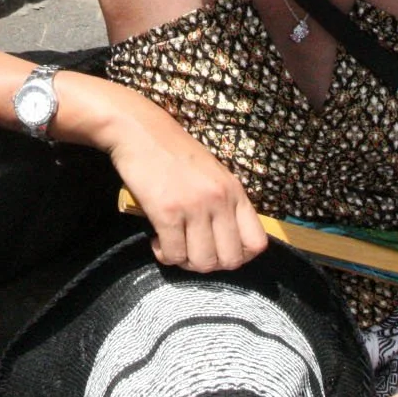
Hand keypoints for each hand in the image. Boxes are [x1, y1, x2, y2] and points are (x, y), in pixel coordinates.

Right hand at [104, 108, 266, 271]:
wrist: (140, 132)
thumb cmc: (175, 153)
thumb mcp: (214, 174)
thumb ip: (225, 203)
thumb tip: (227, 241)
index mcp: (235, 191)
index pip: (257, 243)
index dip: (240, 256)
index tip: (219, 251)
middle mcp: (220, 201)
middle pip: (230, 260)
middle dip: (210, 264)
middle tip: (192, 252)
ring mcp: (194, 207)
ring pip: (201, 262)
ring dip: (185, 262)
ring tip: (174, 246)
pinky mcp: (166, 212)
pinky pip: (173, 254)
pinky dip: (164, 254)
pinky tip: (157, 241)